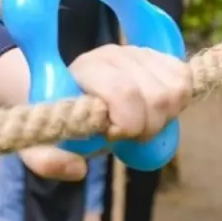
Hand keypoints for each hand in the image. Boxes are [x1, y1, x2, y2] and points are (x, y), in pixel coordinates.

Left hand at [19, 45, 191, 180]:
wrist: (60, 89)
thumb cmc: (54, 119)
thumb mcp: (37, 143)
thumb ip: (46, 161)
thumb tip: (78, 169)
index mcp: (84, 70)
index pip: (123, 92)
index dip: (127, 123)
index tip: (112, 135)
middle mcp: (112, 54)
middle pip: (157, 95)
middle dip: (149, 127)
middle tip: (129, 136)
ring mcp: (136, 51)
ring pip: (176, 87)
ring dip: (166, 116)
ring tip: (141, 123)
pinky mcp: (156, 55)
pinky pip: (184, 77)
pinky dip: (179, 100)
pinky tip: (157, 110)